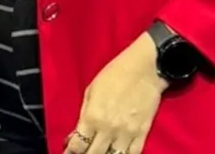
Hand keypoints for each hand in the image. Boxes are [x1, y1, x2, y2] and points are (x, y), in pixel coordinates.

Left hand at [63, 33, 167, 153]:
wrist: (145, 69)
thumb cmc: (114, 75)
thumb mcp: (91, 91)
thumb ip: (84, 115)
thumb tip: (75, 135)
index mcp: (92, 116)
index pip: (78, 145)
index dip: (71, 152)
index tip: (69, 152)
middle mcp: (108, 129)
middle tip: (84, 152)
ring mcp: (126, 134)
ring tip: (100, 152)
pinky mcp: (142, 134)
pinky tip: (117, 153)